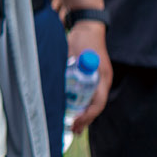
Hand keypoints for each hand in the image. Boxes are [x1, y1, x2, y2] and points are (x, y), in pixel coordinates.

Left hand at [68, 19, 112, 133]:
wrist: (87, 26)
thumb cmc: (83, 39)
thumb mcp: (73, 54)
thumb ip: (67, 68)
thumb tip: (54, 83)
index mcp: (102, 78)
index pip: (97, 103)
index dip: (87, 115)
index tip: (75, 122)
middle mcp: (102, 81)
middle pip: (95, 105)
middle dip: (85, 119)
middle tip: (73, 130)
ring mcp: (98, 80)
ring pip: (92, 102)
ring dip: (83, 114)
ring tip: (73, 126)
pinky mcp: (92, 77)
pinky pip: (88, 95)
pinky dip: (81, 104)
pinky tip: (72, 111)